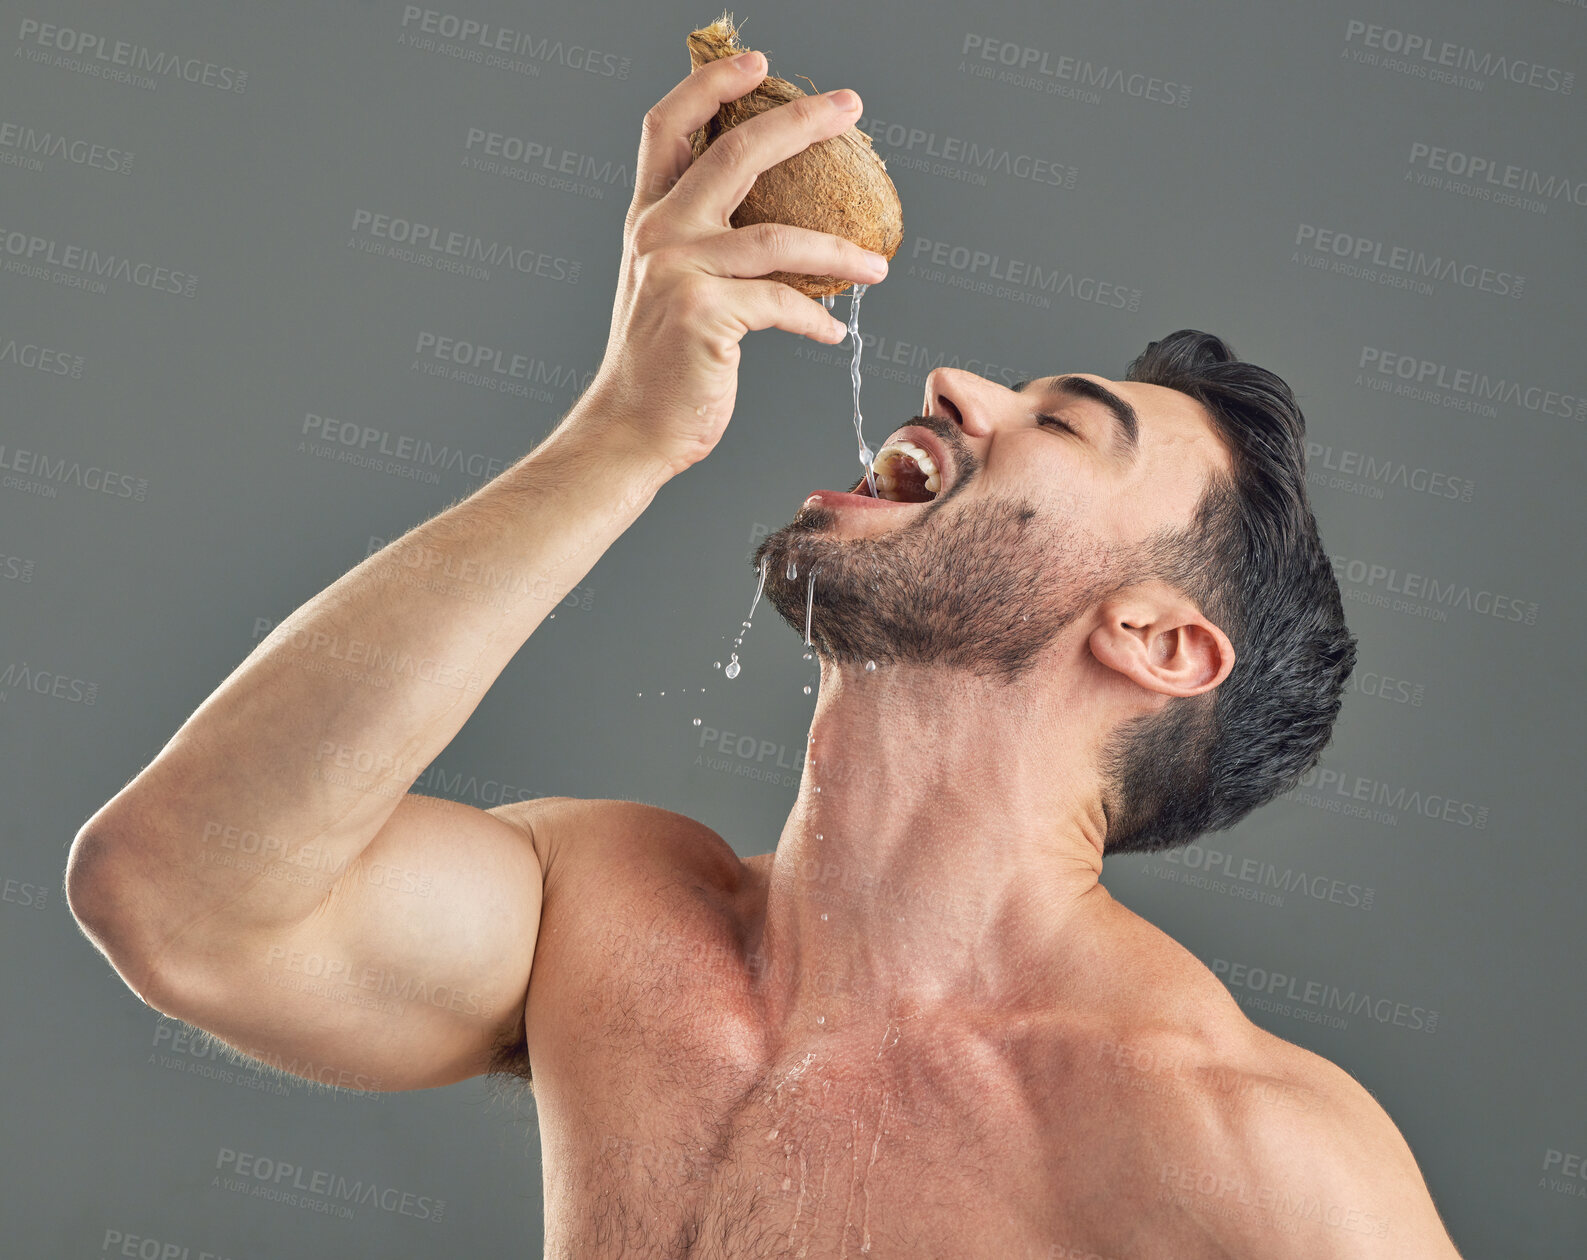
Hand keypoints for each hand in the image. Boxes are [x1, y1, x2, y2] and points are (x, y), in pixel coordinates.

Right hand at [581, 52, 888, 479]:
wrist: (631, 430)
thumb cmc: (662, 367)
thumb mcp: (669, 289)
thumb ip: (706, 249)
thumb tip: (778, 229)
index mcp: (649, 220)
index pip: (669, 127)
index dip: (712, 85)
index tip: (760, 65)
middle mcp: (658, 235)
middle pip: (734, 153)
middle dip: (799, 122)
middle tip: (850, 107)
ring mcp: (677, 271)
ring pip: (777, 237)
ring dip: (839, 249)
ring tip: (877, 267)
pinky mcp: (704, 315)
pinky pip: (782, 304)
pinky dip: (814, 321)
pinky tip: (832, 335)